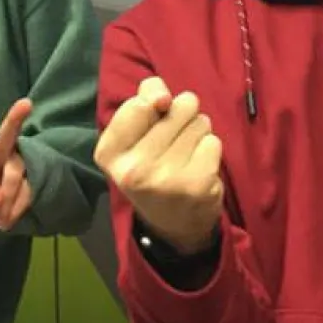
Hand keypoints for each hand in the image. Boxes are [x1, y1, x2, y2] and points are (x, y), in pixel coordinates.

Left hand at [0, 79, 33, 230]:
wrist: (14, 201)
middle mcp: (2, 148)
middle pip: (9, 133)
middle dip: (15, 118)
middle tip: (26, 103)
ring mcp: (20, 161)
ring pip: (13, 176)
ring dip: (5, 200)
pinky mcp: (34, 176)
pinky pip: (25, 193)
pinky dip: (12, 210)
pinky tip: (4, 220)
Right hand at [94, 77, 223, 254]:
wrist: (173, 226)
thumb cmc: (151, 167)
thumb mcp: (133, 136)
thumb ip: (143, 99)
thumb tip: (163, 96)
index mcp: (109, 154)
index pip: (139, 103)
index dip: (154, 104)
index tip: (154, 120)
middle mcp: (134, 169)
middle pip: (175, 108)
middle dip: (181, 117)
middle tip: (173, 142)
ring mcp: (167, 179)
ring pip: (198, 122)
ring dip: (197, 132)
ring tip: (185, 154)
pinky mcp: (198, 185)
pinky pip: (213, 142)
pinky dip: (209, 150)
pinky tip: (198, 167)